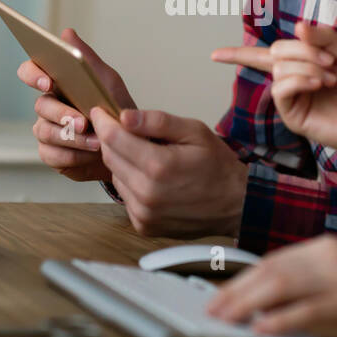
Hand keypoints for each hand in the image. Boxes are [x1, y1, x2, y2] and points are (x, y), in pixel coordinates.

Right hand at [16, 28, 135, 182]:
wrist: (131, 146)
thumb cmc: (116, 109)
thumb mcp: (108, 82)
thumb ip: (87, 59)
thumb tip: (67, 33)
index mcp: (57, 83)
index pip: (30, 71)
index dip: (33, 75)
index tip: (48, 81)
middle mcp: (48, 106)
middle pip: (40, 105)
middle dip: (62, 114)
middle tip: (83, 122)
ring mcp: (47, 130)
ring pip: (44, 131)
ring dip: (72, 138)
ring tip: (96, 141)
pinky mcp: (52, 154)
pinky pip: (51, 154)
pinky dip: (72, 155)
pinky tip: (90, 154)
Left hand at [88, 106, 247, 238]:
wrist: (235, 203)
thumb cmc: (217, 165)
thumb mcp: (194, 131)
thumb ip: (158, 121)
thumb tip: (125, 116)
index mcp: (158, 166)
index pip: (113, 139)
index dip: (104, 121)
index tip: (101, 111)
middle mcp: (146, 193)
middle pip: (110, 157)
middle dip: (112, 139)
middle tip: (123, 128)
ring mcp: (144, 213)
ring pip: (115, 176)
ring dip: (123, 162)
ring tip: (146, 155)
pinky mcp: (144, 225)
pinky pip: (126, 196)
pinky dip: (132, 183)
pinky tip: (151, 178)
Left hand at [206, 236, 336, 336]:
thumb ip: (311, 282)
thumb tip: (270, 301)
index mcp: (326, 247)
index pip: (273, 260)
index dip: (242, 278)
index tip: (220, 293)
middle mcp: (329, 255)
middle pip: (269, 270)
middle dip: (235, 290)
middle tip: (212, 308)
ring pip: (281, 285)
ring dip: (246, 303)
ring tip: (224, 318)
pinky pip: (307, 310)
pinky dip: (280, 319)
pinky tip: (261, 328)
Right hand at [212, 20, 336, 161]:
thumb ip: (322, 36)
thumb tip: (297, 26)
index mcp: (298, 64)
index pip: (263, 55)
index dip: (237, 54)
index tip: (214, 55)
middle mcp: (289, 80)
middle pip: (275, 51)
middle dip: (303, 50)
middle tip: (330, 62)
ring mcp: (289, 98)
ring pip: (280, 68)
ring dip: (308, 66)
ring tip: (330, 78)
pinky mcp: (292, 114)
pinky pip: (281, 88)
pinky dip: (299, 80)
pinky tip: (318, 84)